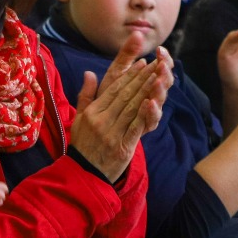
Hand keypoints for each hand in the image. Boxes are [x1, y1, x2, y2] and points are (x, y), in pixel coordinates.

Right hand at [70, 31, 172, 182]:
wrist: (83, 174)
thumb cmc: (83, 144)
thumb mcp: (80, 118)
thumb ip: (86, 95)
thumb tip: (89, 73)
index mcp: (92, 112)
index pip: (114, 89)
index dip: (129, 75)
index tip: (142, 63)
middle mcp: (101, 121)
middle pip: (125, 95)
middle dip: (142, 78)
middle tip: (156, 65)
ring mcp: (111, 134)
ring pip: (132, 108)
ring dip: (147, 91)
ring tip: (158, 77)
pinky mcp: (122, 147)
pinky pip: (135, 127)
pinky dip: (144, 114)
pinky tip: (153, 102)